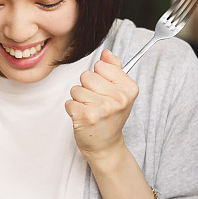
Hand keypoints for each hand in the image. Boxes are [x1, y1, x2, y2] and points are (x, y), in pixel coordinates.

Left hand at [65, 50, 138, 164]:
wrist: (105, 145)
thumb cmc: (110, 118)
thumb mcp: (119, 92)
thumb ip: (114, 69)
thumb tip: (106, 53)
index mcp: (128, 89)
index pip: (101, 65)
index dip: (98, 77)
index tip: (104, 90)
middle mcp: (118, 98)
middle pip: (86, 75)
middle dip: (86, 88)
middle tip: (95, 102)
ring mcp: (102, 108)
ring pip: (76, 89)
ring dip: (79, 99)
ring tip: (89, 110)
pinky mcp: (86, 117)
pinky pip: (69, 101)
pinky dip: (72, 109)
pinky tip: (83, 117)